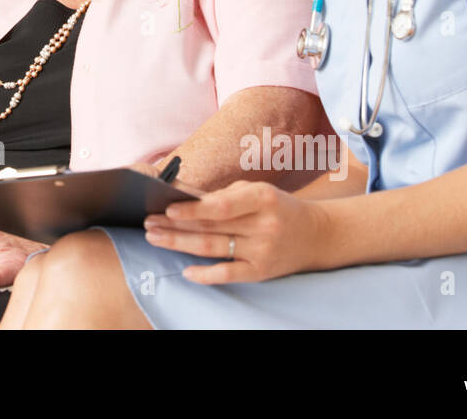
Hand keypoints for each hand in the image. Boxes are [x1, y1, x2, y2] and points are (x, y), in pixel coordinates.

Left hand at [143, 180, 330, 283]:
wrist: (317, 235)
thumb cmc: (278, 207)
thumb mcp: (258, 191)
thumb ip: (224, 195)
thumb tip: (183, 195)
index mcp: (263, 198)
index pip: (222, 205)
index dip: (193, 209)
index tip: (167, 208)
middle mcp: (264, 225)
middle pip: (211, 228)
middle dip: (175, 225)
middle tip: (149, 222)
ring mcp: (263, 251)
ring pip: (214, 249)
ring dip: (180, 244)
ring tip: (155, 237)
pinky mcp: (261, 272)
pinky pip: (228, 274)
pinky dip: (205, 274)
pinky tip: (186, 271)